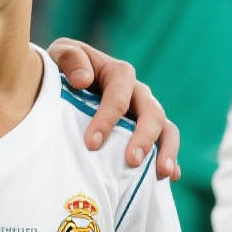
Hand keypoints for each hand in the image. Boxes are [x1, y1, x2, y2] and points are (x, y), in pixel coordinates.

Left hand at [47, 37, 180, 179]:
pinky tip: (170, 177)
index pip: (119, 94)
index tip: (92, 143)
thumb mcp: (61, 54)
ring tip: (163, 172)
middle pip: (151, 112)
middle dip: (143, 137)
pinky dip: (170, 159)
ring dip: (167, 150)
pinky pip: (165, 144)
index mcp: (119, 73)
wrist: (67, 81)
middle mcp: (137, 93)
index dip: (108, 118)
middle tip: (131, 160)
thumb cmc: (64, 68)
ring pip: (166, 128)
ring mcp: (145, 113)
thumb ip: (70, 59)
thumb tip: (82, 79)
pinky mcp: (146, 132)